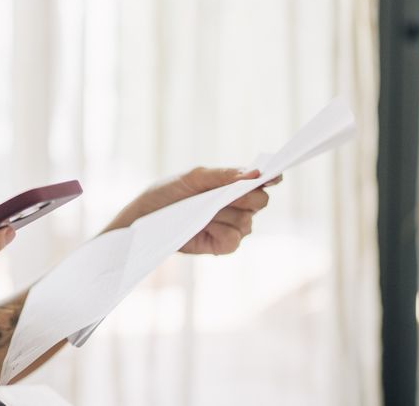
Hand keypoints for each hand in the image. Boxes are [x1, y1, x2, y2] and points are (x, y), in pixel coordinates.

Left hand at [104, 167, 281, 254]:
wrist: (145, 216)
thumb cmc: (168, 192)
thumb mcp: (194, 177)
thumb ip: (225, 175)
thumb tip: (256, 173)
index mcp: (234, 186)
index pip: (261, 181)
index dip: (270, 178)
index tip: (273, 176)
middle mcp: (238, 206)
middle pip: (260, 201)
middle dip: (245, 197)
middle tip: (223, 195)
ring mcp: (232, 226)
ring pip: (247, 221)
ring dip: (224, 214)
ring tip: (202, 211)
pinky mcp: (222, 245)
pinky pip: (234, 239)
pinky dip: (220, 232)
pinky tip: (204, 226)